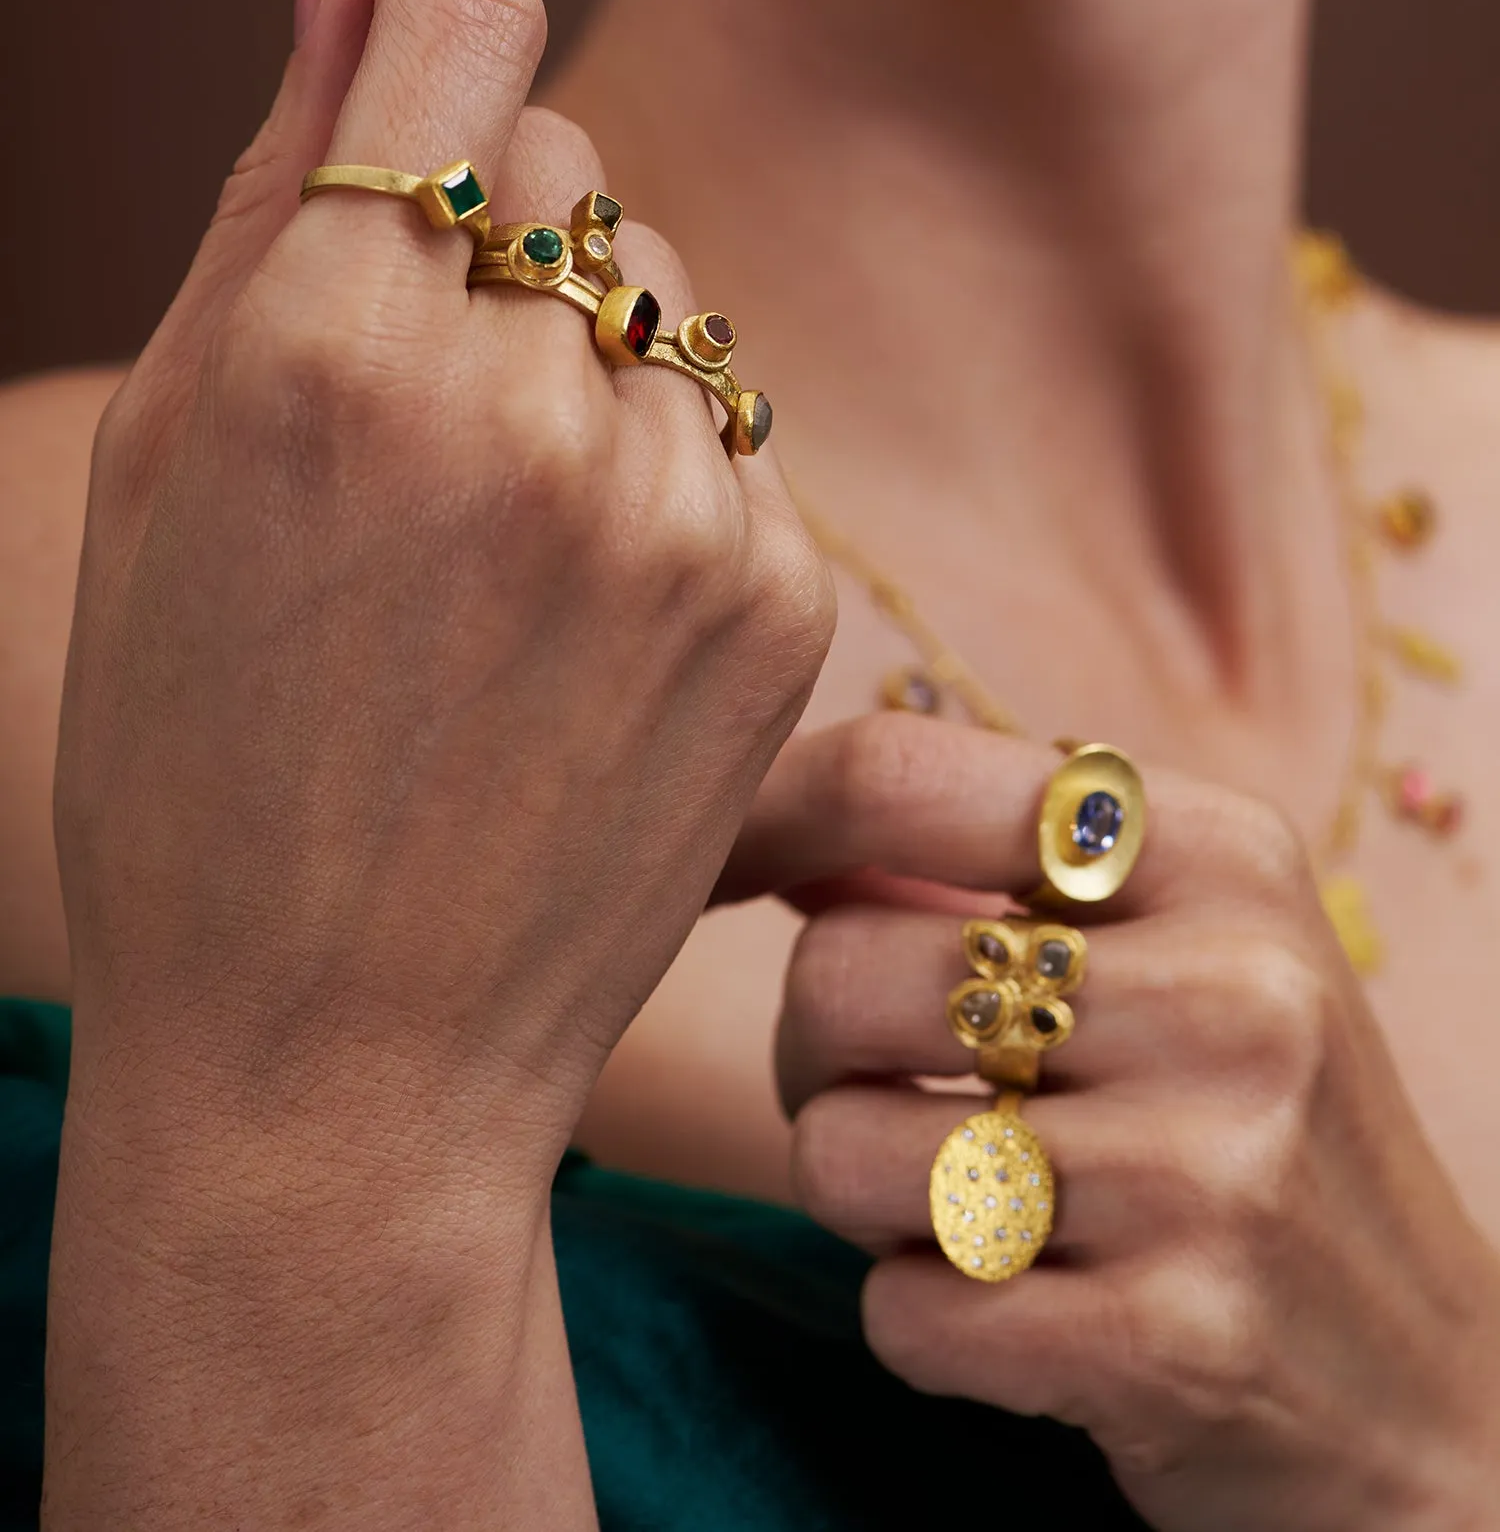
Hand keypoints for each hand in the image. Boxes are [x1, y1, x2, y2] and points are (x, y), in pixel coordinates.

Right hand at [55, 0, 830, 1211]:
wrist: (341, 1056)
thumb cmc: (199, 757)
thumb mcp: (170, 456)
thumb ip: (272, 178)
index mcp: (326, 350)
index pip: (459, 27)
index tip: (427, 0)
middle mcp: (517, 405)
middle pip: (563, 161)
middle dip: (488, 229)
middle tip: (406, 404)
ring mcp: (670, 506)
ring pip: (661, 290)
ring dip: (582, 354)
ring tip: (489, 539)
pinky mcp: (773, 594)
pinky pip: (726, 427)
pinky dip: (658, 473)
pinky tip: (575, 611)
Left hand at [724, 714, 1499, 1531]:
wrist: (1431, 1400)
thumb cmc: (1251, 1138)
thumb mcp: (1179, 951)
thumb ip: (988, 871)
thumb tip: (770, 816)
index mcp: (1222, 853)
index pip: (905, 773)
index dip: (764, 815)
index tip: (713, 869)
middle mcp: (1237, 989)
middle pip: (839, 972)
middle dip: (814, 1054)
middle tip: (901, 1096)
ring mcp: (1215, 1170)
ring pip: (842, 1151)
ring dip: (865, 1200)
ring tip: (970, 1204)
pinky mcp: (1178, 1342)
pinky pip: (901, 1311)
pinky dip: (920, 1320)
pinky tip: (1022, 1313)